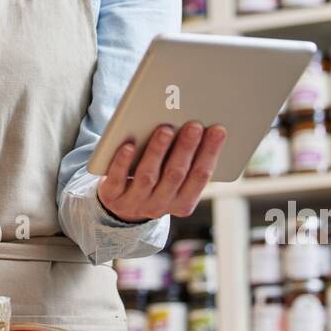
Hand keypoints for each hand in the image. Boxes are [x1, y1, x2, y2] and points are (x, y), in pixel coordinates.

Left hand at [97, 122, 226, 222]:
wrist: (120, 204)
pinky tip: (129, 145)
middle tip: (194, 125)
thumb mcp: (173, 177)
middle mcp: (160, 205)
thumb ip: (186, 160)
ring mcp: (135, 202)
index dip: (210, 153)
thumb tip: (199, 125)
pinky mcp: (112, 196)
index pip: (200, 177)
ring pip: (148, 176)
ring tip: (165, 129)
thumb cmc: (155, 179)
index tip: (218, 130)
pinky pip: (118, 179)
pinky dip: (123, 162)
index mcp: (183, 202)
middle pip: (175, 174)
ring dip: (158, 151)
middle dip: (186, 148)